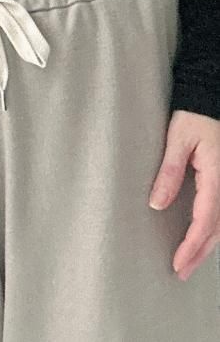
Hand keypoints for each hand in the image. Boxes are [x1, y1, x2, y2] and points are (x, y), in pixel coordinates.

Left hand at [148, 109, 219, 280]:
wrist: (210, 99)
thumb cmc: (194, 116)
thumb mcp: (178, 140)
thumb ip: (170, 172)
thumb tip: (157, 204)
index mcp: (217, 177)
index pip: (205, 221)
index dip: (191, 246)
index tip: (177, 264)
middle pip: (216, 229)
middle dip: (198, 253)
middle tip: (181, 272)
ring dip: (206, 245)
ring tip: (189, 262)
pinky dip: (212, 229)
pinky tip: (202, 237)